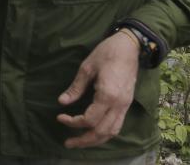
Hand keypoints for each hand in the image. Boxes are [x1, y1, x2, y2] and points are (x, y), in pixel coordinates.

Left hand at [56, 32, 139, 147]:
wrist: (129, 47)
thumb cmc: (106, 53)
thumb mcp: (87, 68)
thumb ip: (75, 87)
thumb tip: (62, 102)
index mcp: (108, 95)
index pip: (90, 120)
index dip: (73, 122)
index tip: (60, 117)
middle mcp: (119, 105)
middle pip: (102, 132)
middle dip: (84, 140)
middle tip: (67, 143)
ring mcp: (125, 106)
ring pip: (112, 132)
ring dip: (95, 140)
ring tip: (79, 142)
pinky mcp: (127, 104)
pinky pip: (117, 125)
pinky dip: (105, 133)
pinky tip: (94, 133)